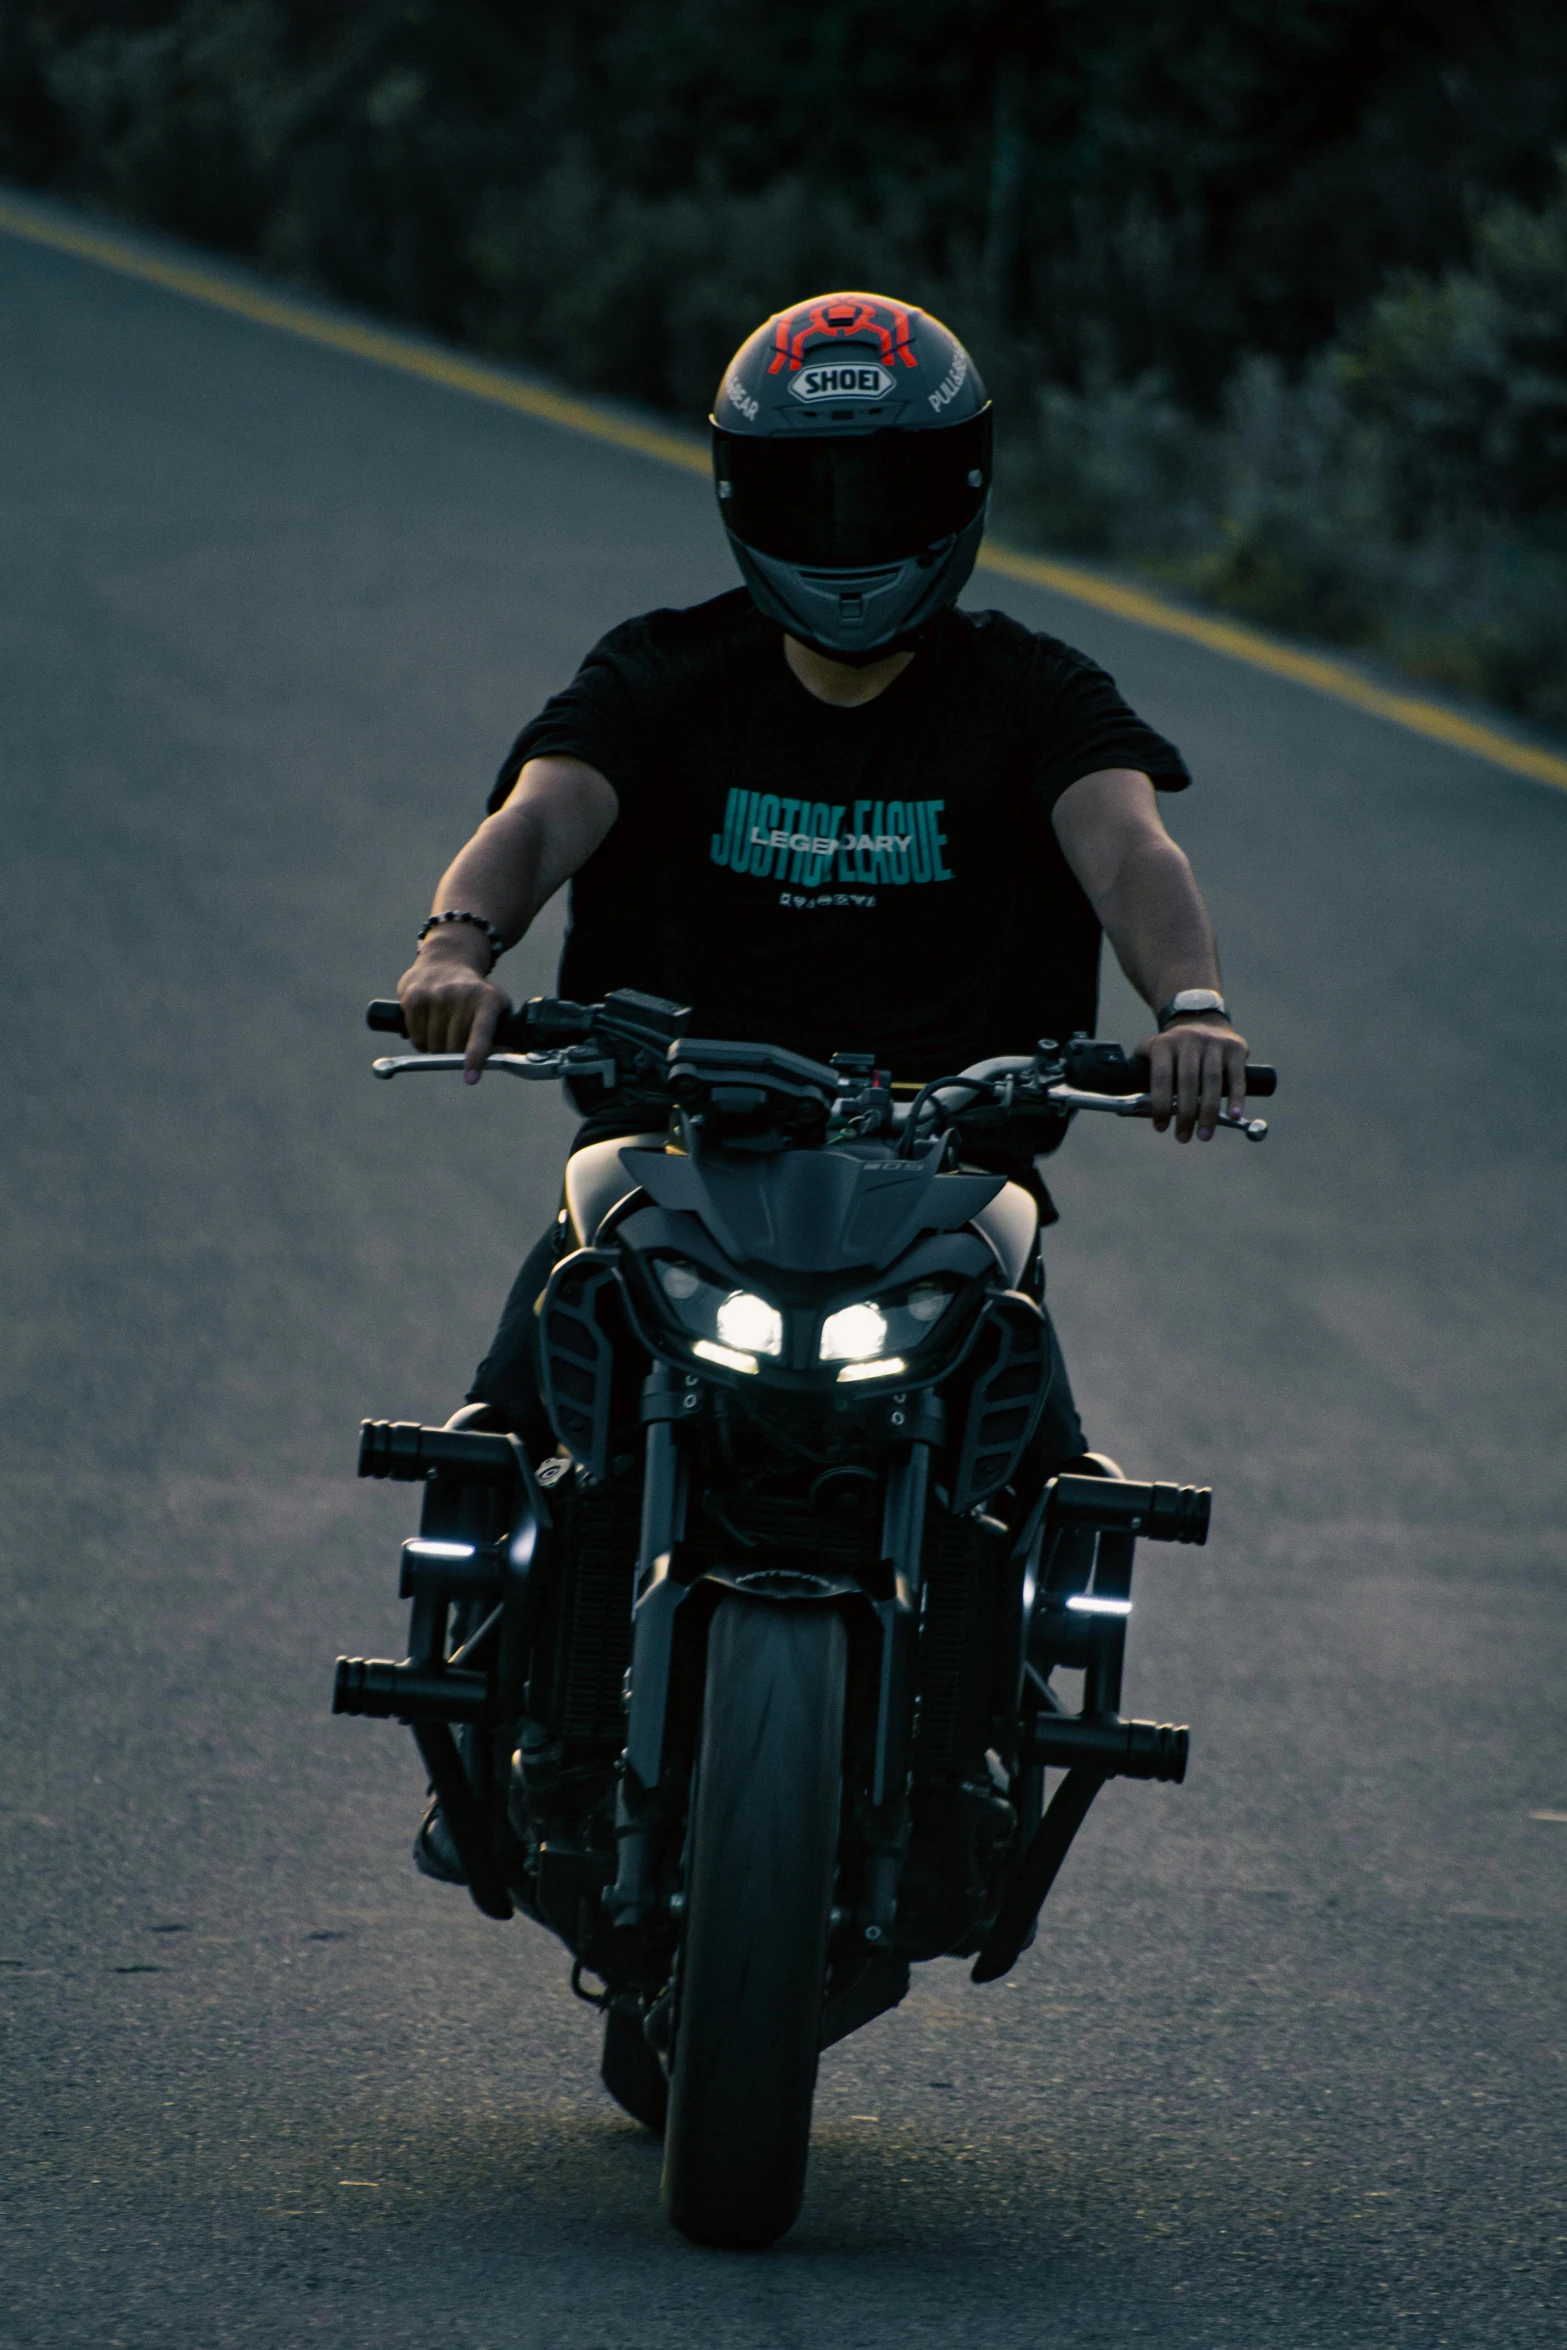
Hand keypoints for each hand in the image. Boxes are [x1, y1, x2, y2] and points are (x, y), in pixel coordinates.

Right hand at [397, 940, 510, 1082]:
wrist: (447, 961)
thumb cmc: (476, 994)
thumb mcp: (497, 1006)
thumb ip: (505, 1035)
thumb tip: (513, 1061)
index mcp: (487, 999)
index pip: (480, 1033)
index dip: (475, 1057)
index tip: (470, 1078)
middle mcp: (460, 994)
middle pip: (453, 1047)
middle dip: (455, 1056)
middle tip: (459, 1045)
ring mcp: (435, 995)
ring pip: (433, 1045)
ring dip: (437, 1050)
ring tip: (444, 1033)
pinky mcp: (414, 997)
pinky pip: (416, 1037)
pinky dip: (422, 1042)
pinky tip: (429, 1029)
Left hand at [1139, 1017, 1248, 1142]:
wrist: (1202, 1019)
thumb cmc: (1173, 1049)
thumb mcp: (1152, 1051)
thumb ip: (1141, 1074)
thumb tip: (1128, 1108)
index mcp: (1165, 1044)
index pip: (1161, 1077)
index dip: (1160, 1105)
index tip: (1161, 1127)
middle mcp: (1189, 1040)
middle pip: (1187, 1082)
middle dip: (1186, 1114)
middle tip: (1183, 1138)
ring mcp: (1214, 1042)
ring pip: (1212, 1081)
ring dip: (1209, 1112)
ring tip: (1205, 1136)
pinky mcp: (1235, 1048)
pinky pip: (1236, 1076)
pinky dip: (1236, 1098)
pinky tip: (1234, 1116)